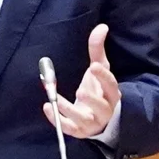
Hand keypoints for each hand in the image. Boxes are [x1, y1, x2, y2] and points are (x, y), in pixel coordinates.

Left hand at [44, 23, 120, 137]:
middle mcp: (105, 110)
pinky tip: (46, 107)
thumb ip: (97, 50)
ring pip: (84, 120)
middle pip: (102, 106)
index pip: (112, 86)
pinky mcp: (79, 131)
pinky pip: (69, 128)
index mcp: (112, 94)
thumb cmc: (98, 90)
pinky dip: (57, 120)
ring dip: (69, 110)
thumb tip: (101, 26)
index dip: (104, 77)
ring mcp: (92, 123)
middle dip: (92, 99)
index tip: (93, 66)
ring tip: (55, 100)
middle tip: (81, 90)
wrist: (99, 118)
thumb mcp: (98, 70)